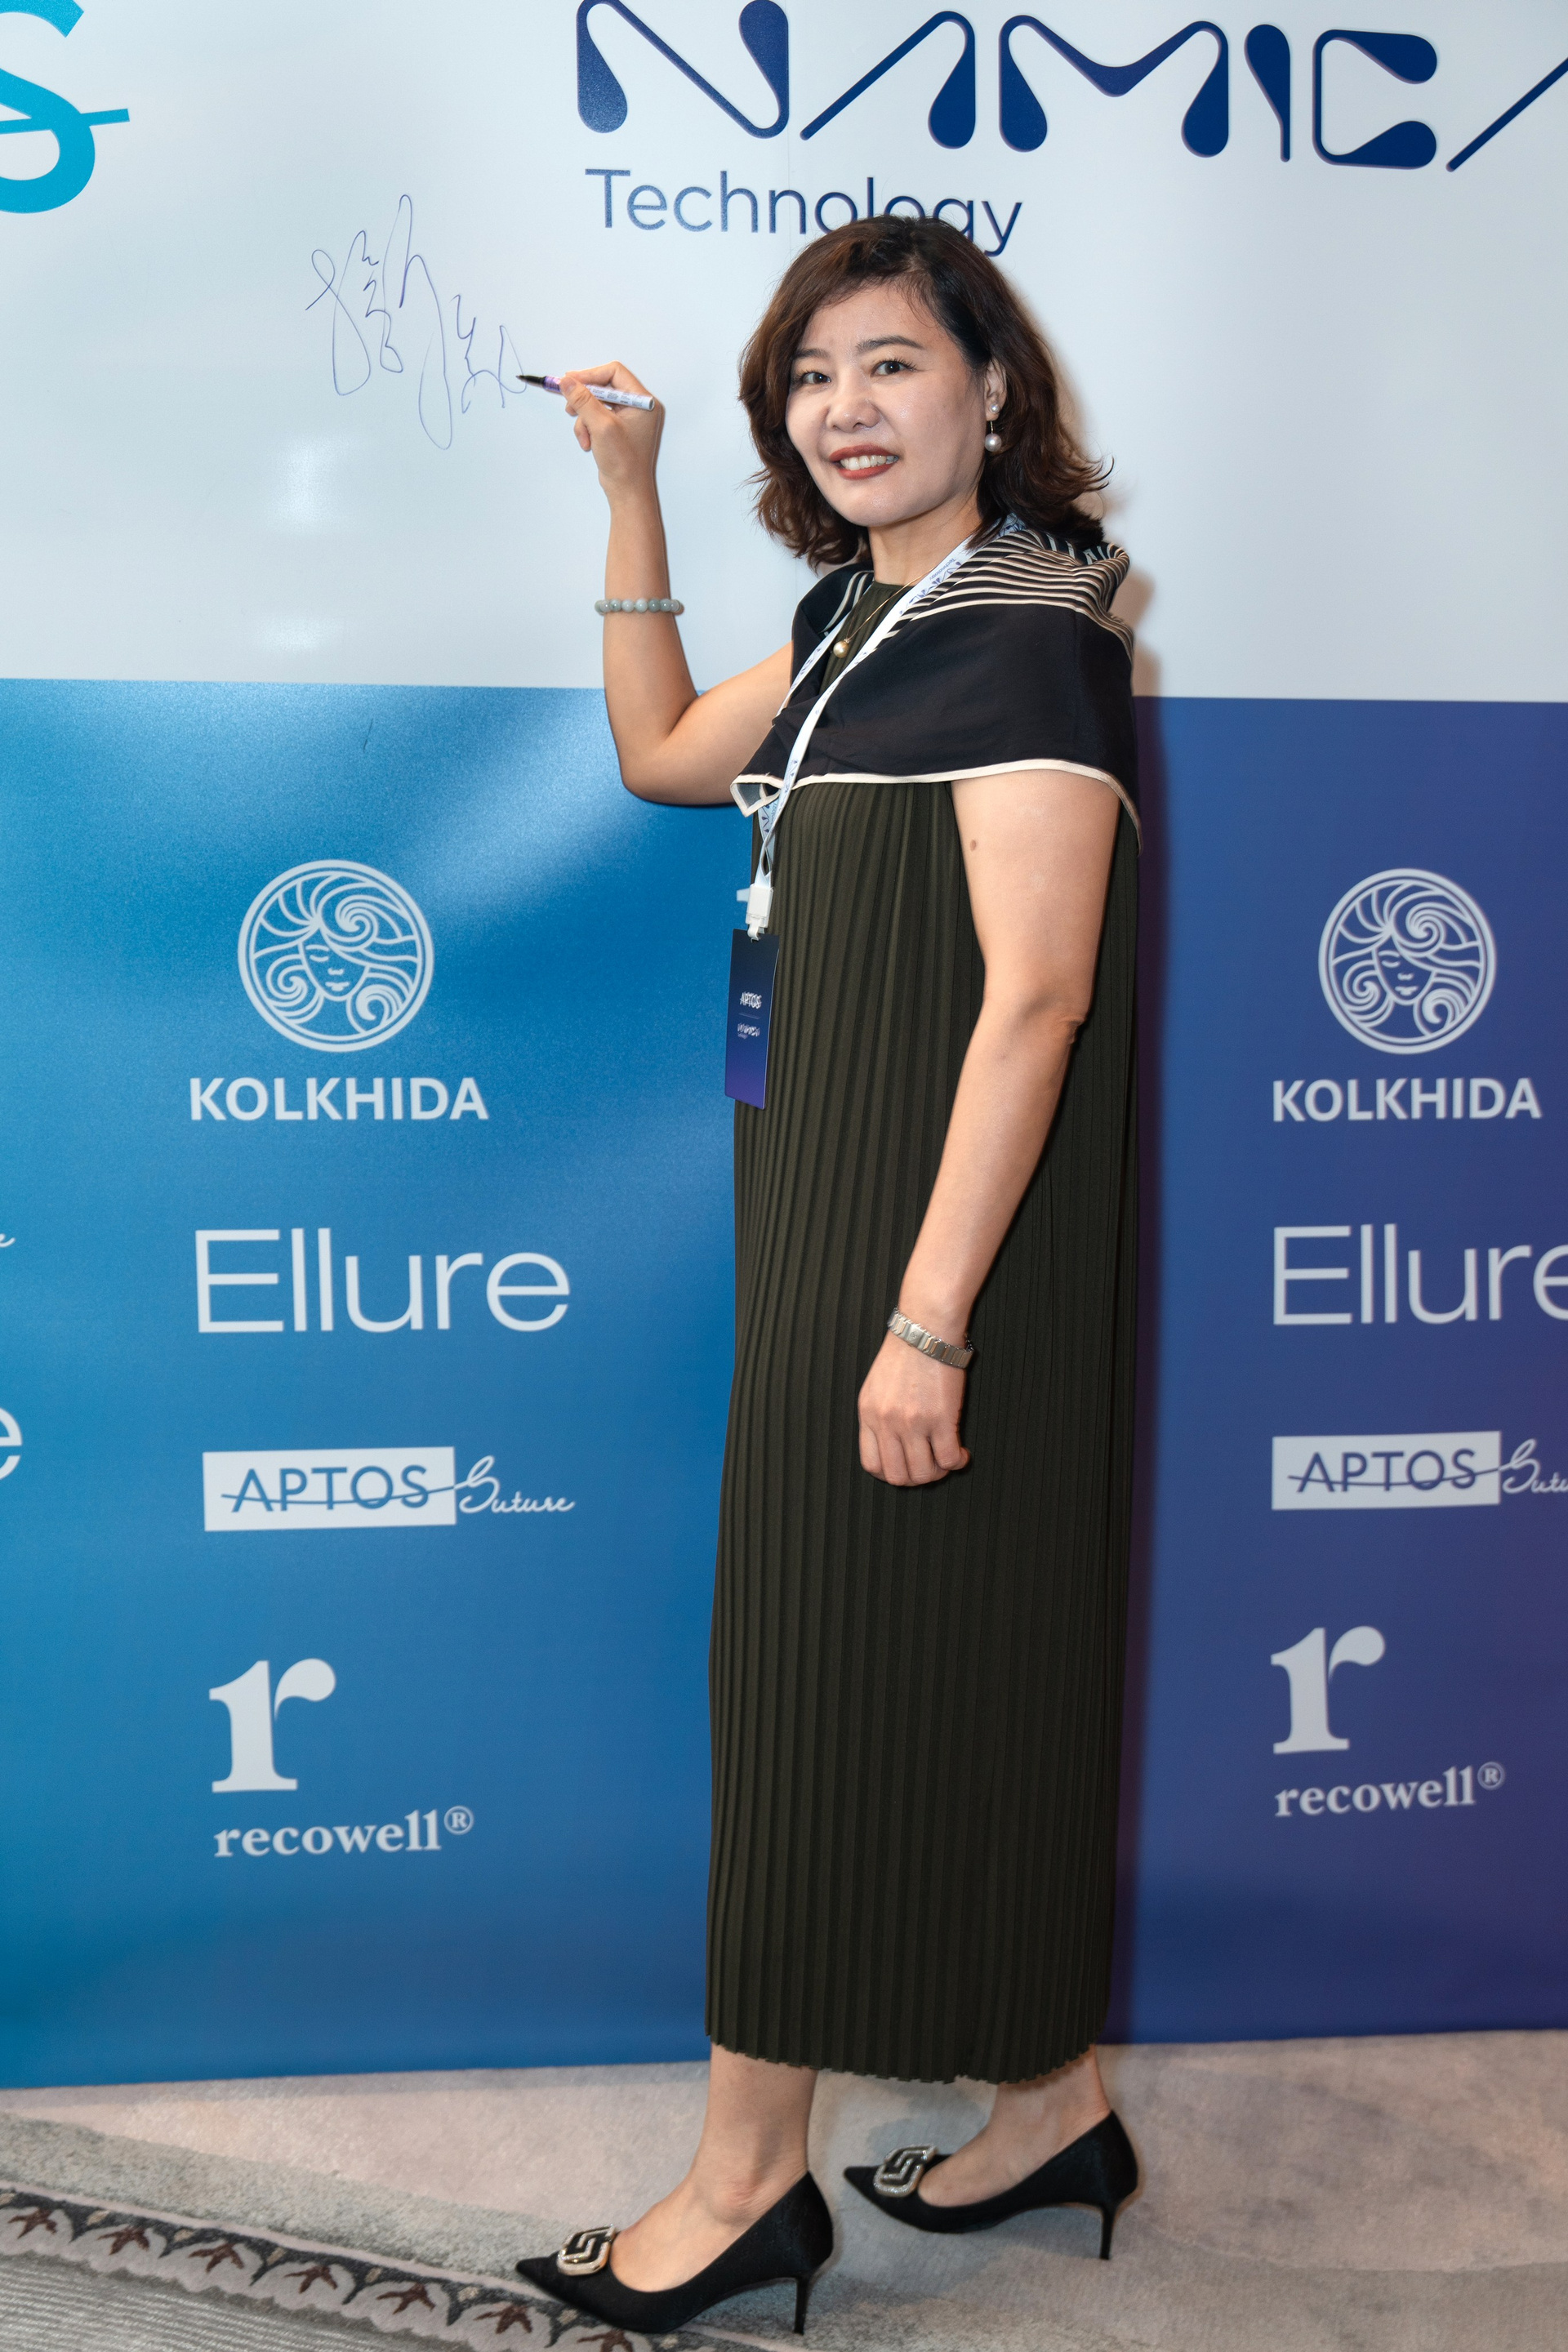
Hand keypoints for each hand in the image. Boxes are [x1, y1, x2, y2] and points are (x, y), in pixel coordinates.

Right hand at [557, 362, 662, 501]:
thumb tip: (567, 382)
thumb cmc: (624, 463)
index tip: (571, 381)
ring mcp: (628, 418)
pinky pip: (598, 418)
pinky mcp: (618, 429)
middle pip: (604, 387)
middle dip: (585, 400)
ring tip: (584, 436)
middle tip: (570, 407)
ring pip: (597, 404)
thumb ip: (583, 400)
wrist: (627, 491)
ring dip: (585, 418)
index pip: (615, 372)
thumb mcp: (601, 426)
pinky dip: (589, 428)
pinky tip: (588, 443)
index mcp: (643, 401)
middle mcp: (638, 407)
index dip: (591, 375)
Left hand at [857, 1333, 970, 1486]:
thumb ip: (878, 1415)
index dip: (891, 1474)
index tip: (906, 1469)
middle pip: (897, 1476)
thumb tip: (891, 1445)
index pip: (872, 1464)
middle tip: (930, 1467)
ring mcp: (913, 1422)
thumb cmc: (905, 1354)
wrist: (926, 1329)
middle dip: (916, 1478)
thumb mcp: (877, 1387)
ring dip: (938, 1473)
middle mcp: (886, 1422)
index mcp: (868, 1414)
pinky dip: (957, 1462)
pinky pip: (948, 1458)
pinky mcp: (941, 1418)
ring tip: (946, 1460)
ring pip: (923, 1473)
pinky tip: (962, 1453)